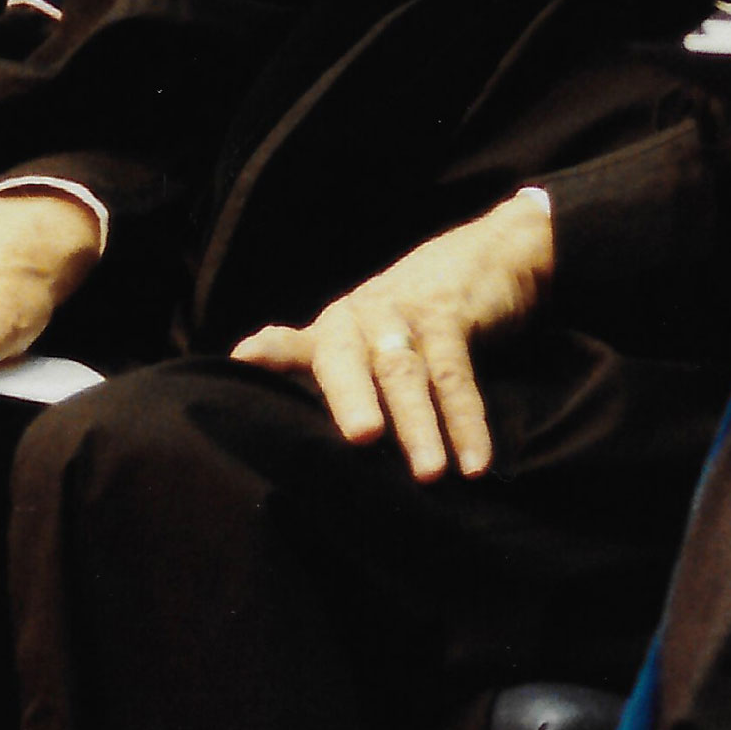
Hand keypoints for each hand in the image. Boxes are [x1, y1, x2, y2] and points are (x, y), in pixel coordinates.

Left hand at [233, 189, 553, 481]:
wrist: (485, 254)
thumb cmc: (408, 314)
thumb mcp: (360, 336)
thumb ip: (310, 358)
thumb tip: (252, 374)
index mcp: (333, 330)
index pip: (296, 345)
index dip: (273, 352)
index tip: (246, 360)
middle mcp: (360, 318)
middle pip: (350, 362)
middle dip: (352, 399)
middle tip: (362, 438)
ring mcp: (405, 315)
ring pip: (408, 373)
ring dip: (420, 424)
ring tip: (430, 475)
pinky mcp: (451, 317)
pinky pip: (458, 376)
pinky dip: (468, 422)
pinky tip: (476, 463)